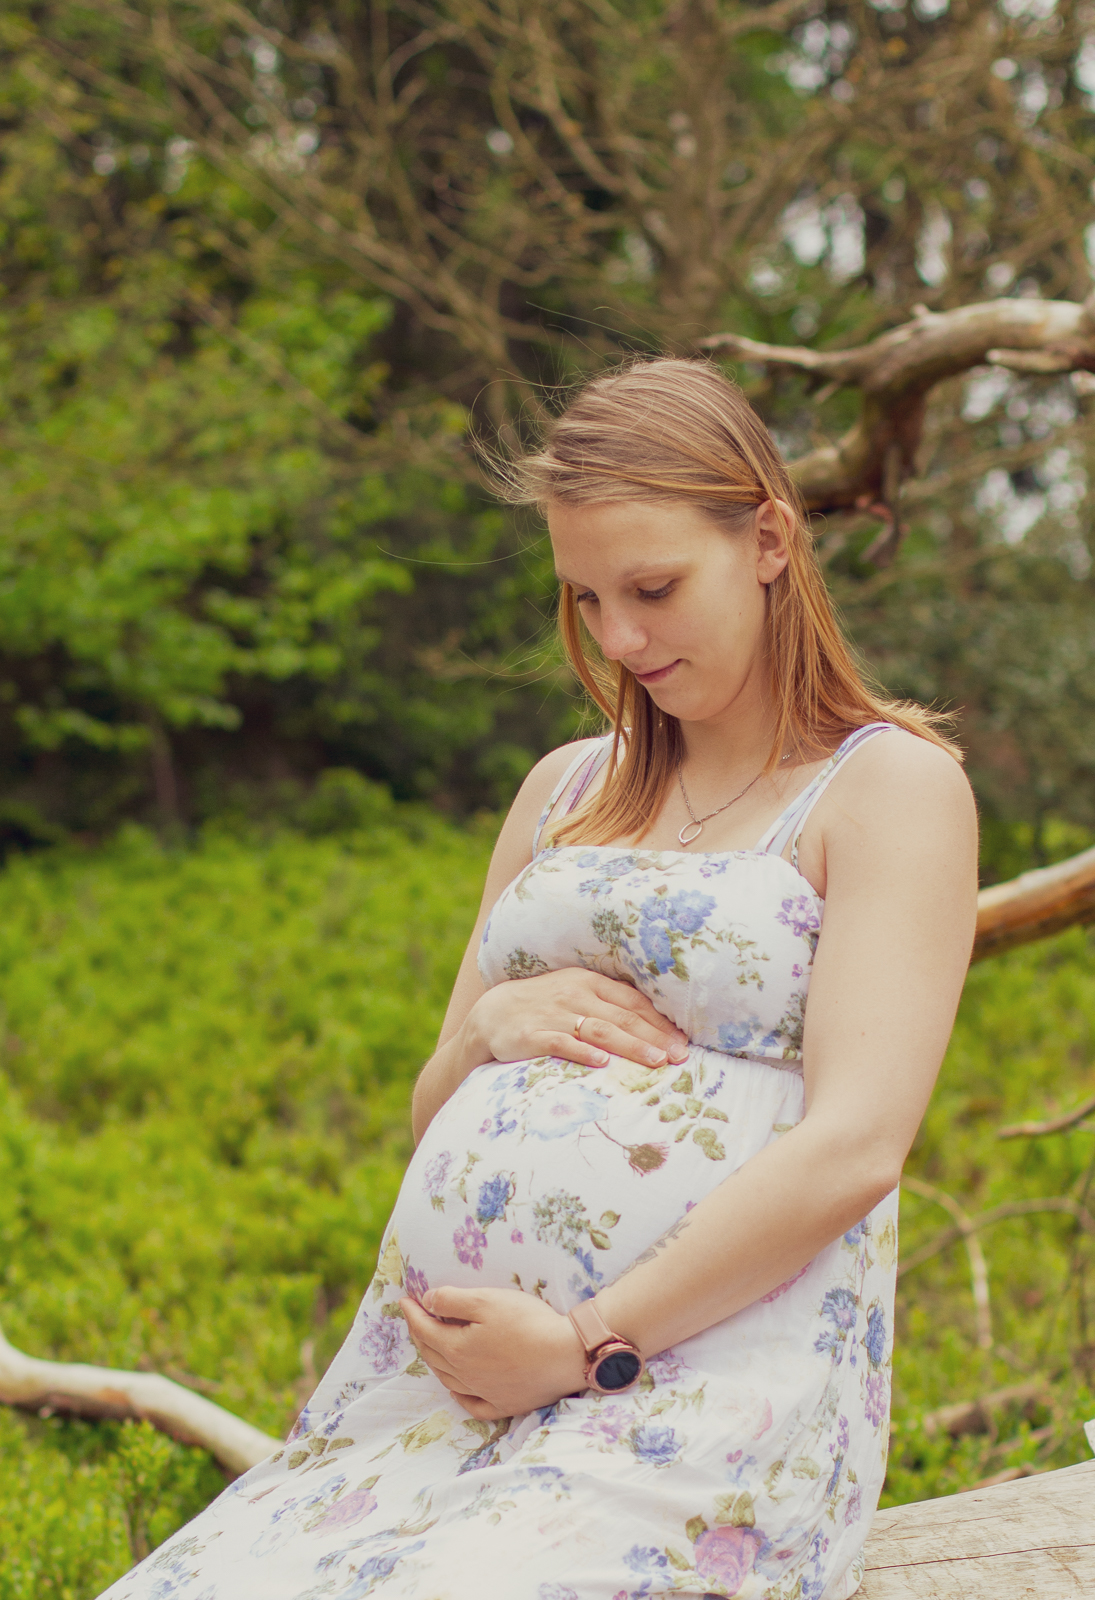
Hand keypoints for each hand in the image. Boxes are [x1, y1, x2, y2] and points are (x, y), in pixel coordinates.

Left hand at [401, 1287, 586, 1418]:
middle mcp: (466, 1375)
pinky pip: (473, 1405)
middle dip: (420, 1334)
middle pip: (433, 1355)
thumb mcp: (486, 1300)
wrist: (565, 1355)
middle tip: (415, 1318)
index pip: (425, 1329)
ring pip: (449, 1379)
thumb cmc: (527, 1323)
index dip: (412, 1313)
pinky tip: (456, 1390)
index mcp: (457, 1349)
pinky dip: (459, 1396)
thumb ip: (452, 1301)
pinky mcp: (505, 1404)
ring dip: (435, 1361)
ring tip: (431, 1347)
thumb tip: (426, 1301)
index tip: (404, 1300)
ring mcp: (485, 1393)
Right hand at [465, 968, 688, 1073]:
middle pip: (623, 1017)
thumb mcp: (575, 993)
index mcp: (589, 982)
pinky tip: (602, 1062)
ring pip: (600, 1030)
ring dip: (631, 1046)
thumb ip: (608, 1003)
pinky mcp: (534, 1035)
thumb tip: (652, 1022)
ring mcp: (555, 1014)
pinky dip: (583, 1052)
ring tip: (655, 1061)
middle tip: (680, 1056)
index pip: (633, 1000)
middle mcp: (575, 995)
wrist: (492, 1013)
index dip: (660, 1021)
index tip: (683, 1040)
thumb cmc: (543, 1005)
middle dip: (654, 1037)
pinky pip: (562, 1043)